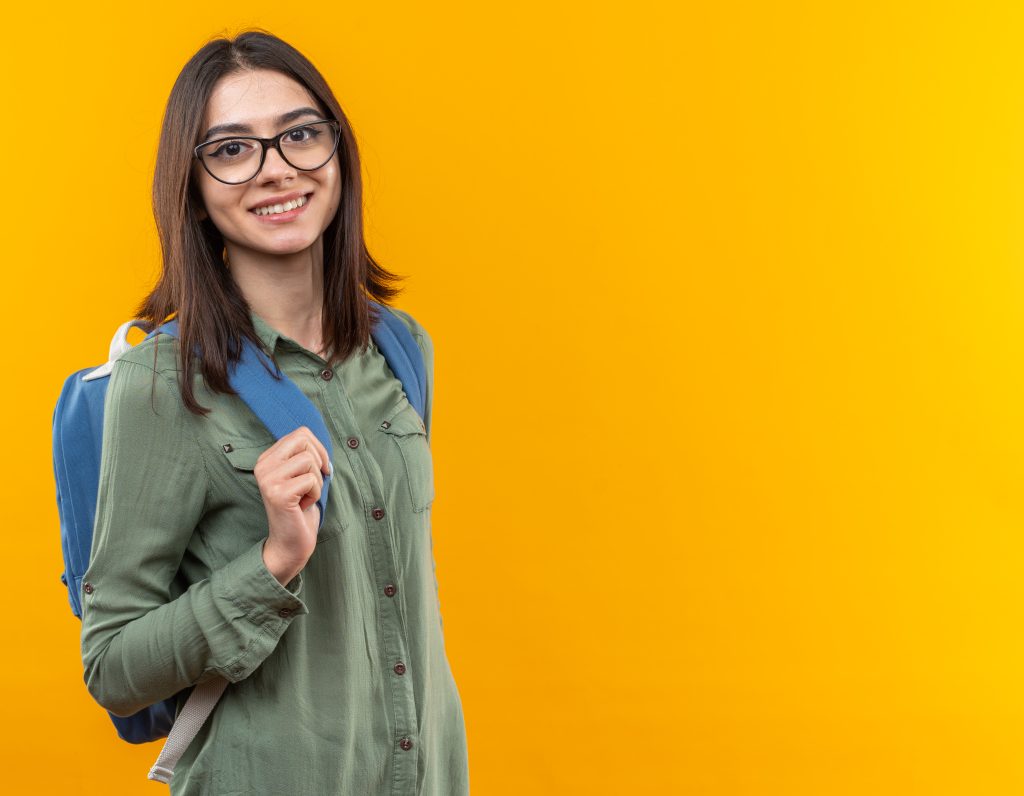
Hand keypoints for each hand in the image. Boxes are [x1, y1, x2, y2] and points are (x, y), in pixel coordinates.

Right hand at [253, 427, 331, 584]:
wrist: (290, 542)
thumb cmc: (300, 508)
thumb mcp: (300, 475)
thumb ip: (303, 455)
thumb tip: (319, 439)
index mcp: (267, 458)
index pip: (300, 433)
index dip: (319, 448)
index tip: (321, 468)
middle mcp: (263, 466)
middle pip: (305, 442)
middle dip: (318, 463)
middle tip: (311, 485)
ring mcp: (268, 479)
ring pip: (309, 461)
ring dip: (317, 482)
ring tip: (305, 496)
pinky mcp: (278, 493)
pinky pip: (311, 480)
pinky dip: (315, 494)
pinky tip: (302, 506)